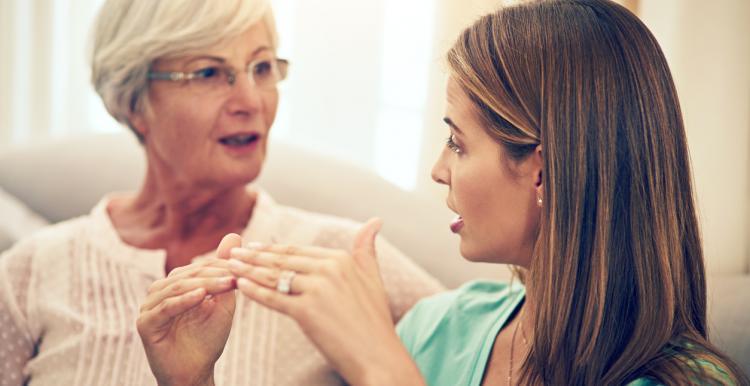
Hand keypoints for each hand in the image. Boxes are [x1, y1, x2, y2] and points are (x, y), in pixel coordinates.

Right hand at [136, 234, 240, 385]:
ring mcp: (149, 307)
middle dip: (214, 274)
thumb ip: (224, 270)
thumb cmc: (208, 338)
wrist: (195, 372)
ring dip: (203, 284)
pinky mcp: (145, 324)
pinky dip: (184, 300)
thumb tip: (234, 235)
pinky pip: (165, 308)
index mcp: (175, 284)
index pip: (198, 267)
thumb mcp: (222, 300)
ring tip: (225, 284)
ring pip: (176, 288)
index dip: (221, 266)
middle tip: (236, 274)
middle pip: (187, 275)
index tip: (244, 265)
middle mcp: (159, 292)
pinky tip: (202, 296)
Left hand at [228, 219, 424, 385]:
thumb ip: (367, 249)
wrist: (377, 356)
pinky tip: (240, 286)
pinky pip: (273, 298)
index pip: (298, 250)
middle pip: (282, 260)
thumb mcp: (373, 278)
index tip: (252, 246)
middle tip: (232, 253)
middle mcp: (329, 269)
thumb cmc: (375, 321)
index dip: (272, 248)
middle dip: (253, 256)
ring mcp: (317, 290)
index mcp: (341, 259)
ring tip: (229, 267)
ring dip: (248, 270)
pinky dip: (254, 291)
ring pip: (274, 277)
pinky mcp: (306, 312)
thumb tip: (375, 220)